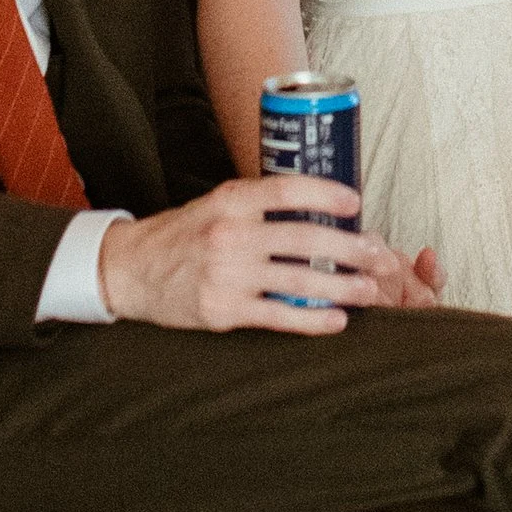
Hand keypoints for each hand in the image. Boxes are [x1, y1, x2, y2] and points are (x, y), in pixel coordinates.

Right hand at [99, 177, 442, 333]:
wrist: (130, 270)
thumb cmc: (184, 235)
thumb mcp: (216, 205)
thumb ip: (259, 205)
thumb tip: (320, 208)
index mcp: (231, 200)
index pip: (287, 190)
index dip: (326, 194)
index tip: (355, 202)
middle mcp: (230, 234)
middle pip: (304, 239)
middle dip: (350, 248)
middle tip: (380, 254)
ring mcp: (226, 274)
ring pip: (298, 281)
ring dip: (342, 287)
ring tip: (370, 291)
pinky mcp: (223, 310)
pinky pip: (278, 316)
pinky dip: (312, 320)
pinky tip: (336, 321)